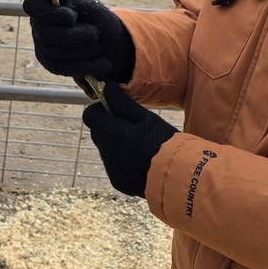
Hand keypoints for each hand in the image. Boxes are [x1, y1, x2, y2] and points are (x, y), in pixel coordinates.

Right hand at [22, 0, 135, 81]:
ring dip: (84, 50)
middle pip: (46, 34)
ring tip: (98, 44)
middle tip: (93, 33)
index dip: (51, 13)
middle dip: (76, 35)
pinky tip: (103, 63)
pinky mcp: (52, 64)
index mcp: (41, 5)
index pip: (31, 5)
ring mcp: (42, 46)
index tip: (71, 15)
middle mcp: (37, 25)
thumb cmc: (92, 16)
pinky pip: (65, 68)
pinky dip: (88, 66)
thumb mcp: (82, 2)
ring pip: (56, 52)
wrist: (109, 40)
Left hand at [83, 81, 177, 197]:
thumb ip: (122, 102)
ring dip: (116, 145)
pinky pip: (114, 167)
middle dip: (109, 127)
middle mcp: (105, 152)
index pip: (89, 116)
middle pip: (98, 133)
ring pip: (106, 150)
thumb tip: (106, 85)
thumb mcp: (145, 118)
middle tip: (132, 127)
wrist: (178, 177)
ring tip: (141, 146)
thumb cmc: (164, 142)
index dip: (100, 110)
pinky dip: (123, 161)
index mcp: (110, 134)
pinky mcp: (118, 182)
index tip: (116, 110)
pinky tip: (142, 162)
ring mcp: (111, 170)